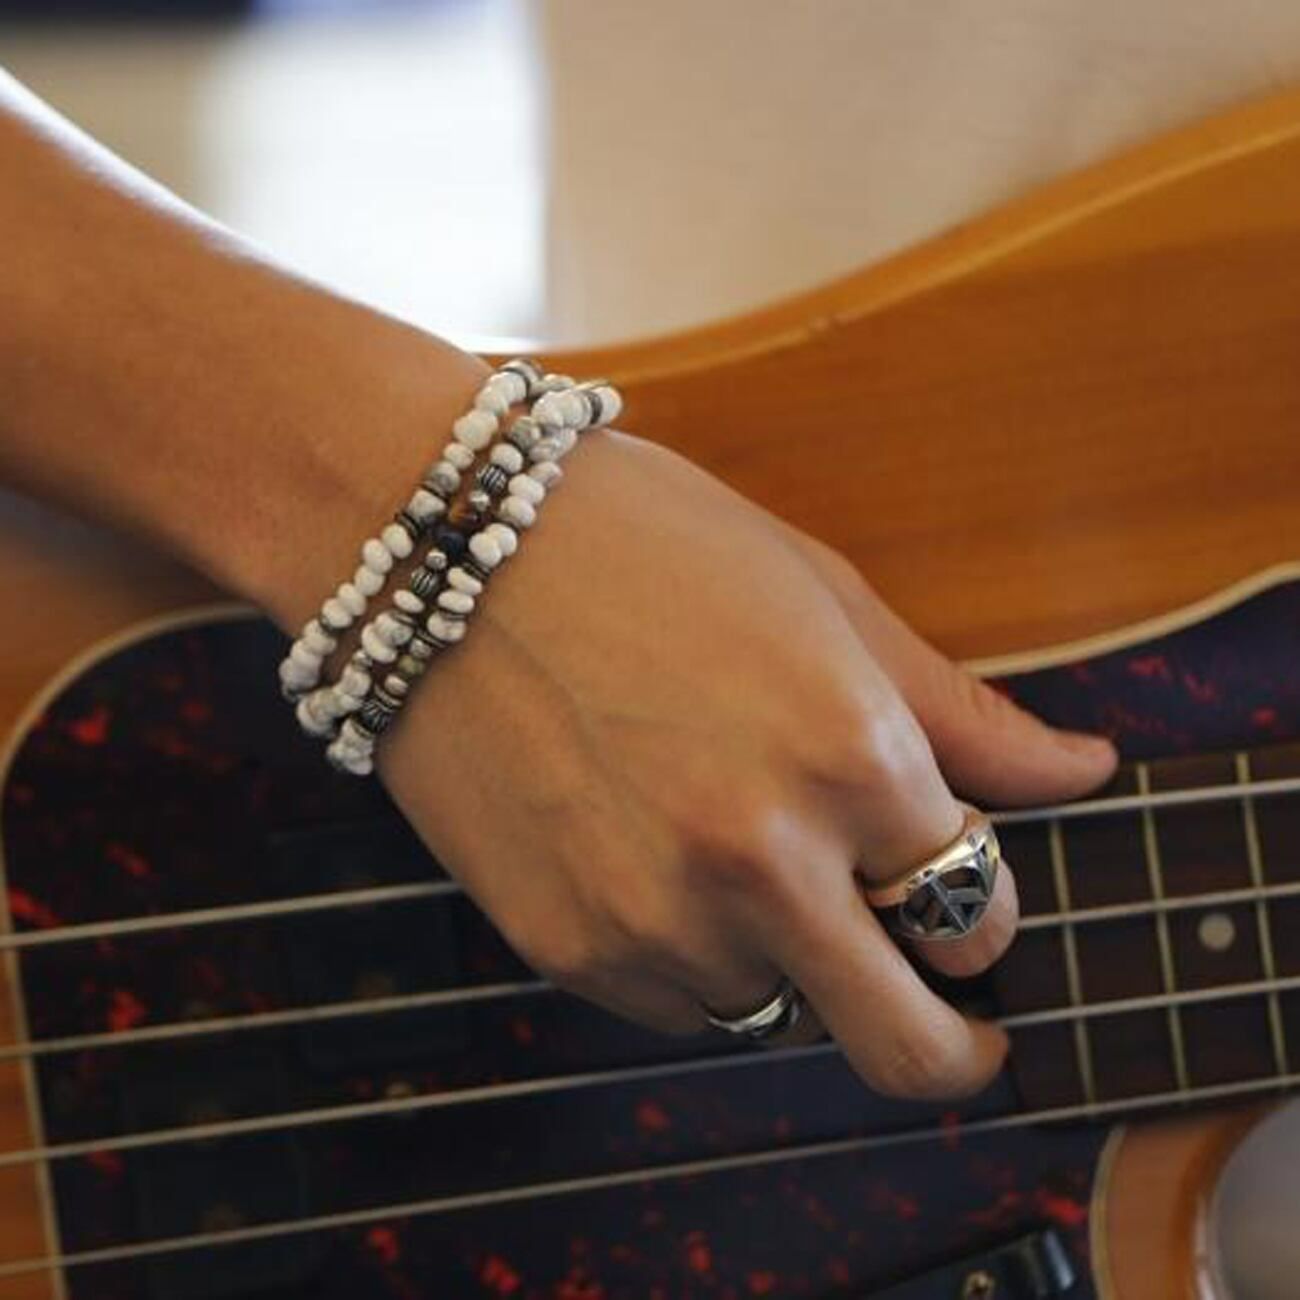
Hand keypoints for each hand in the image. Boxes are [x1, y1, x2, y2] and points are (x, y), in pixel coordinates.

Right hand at [380, 431, 1115, 1097]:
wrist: (443, 549)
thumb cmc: (641, 542)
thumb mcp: (821, 595)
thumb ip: (962, 712)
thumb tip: (1080, 770)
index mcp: (850, 757)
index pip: (980, 907)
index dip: (980, 902)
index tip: (957, 889)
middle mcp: (759, 860)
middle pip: (909, 1046)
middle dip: (950, 1042)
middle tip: (950, 1020)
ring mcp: (654, 917)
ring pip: (778, 1013)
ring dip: (790, 962)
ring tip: (734, 853)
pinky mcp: (566, 947)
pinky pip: (675, 1004)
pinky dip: (692, 958)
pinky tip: (655, 857)